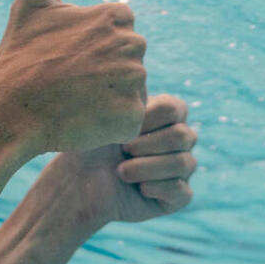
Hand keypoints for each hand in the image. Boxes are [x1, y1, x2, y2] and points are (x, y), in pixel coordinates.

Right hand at [0, 0, 148, 155]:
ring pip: (128, 91)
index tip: (66, 54)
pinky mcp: (131, 116)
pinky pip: (128, 120)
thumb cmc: (18, 55)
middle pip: (127, 62)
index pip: (119, 34)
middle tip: (66, 81)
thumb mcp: (32, 1)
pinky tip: (83, 119)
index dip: (91, 47)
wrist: (5, 111)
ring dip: (105, 98)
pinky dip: (109, 123)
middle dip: (102, 73)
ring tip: (72, 100)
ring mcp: (134, 81)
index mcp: (116, 14)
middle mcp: (133, 43)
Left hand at [55, 94, 198, 225]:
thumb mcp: (106, 116)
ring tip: (120, 171)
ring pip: (185, 163)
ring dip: (147, 167)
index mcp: (167, 117)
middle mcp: (180, 141)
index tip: (124, 127)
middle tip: (121, 150)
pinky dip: (158, 188)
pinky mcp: (177, 197)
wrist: (78, 184)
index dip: (150, 119)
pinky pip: (182, 191)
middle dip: (148, 145)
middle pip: (183, 136)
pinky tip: (138, 188)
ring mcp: (181, 169)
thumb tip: (137, 66)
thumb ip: (128, 95)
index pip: (176, 108)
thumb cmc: (91, 146)